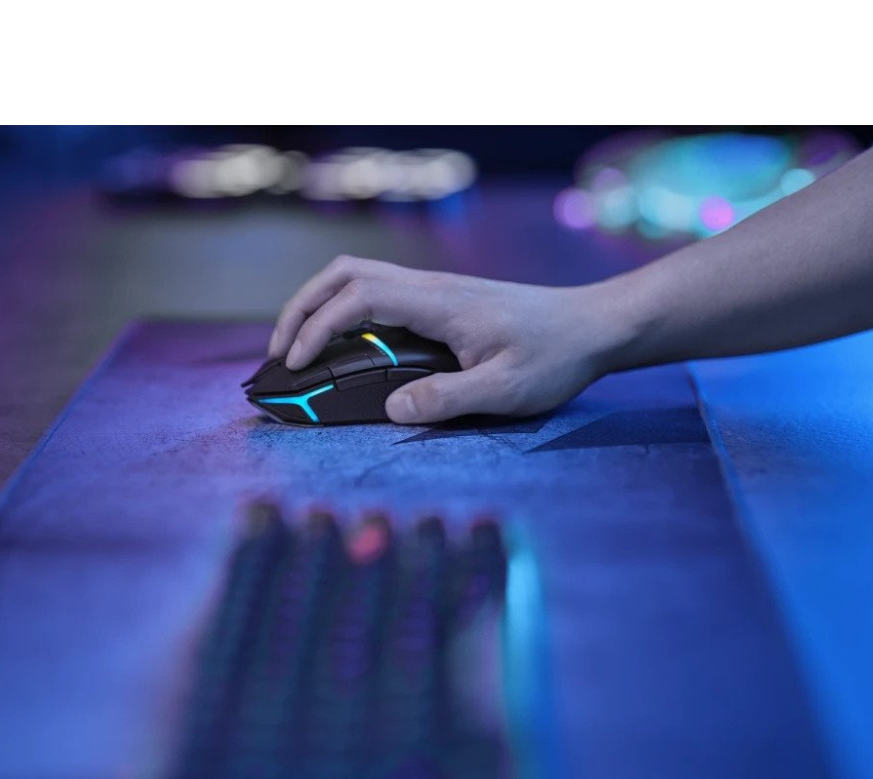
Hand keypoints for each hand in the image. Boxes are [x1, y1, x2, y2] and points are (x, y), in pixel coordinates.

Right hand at [268, 256, 626, 423]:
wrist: (592, 326)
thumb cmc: (555, 356)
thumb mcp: (506, 390)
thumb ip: (447, 399)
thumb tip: (391, 411)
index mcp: (438, 303)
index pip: (358, 297)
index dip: (316, 327)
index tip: (297, 365)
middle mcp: (430, 286)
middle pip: (344, 273)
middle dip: (301, 307)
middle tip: (280, 353)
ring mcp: (435, 289)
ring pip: (358, 277)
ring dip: (320, 305)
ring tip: (300, 347)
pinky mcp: (442, 300)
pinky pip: (378, 292)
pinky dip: (346, 310)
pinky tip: (346, 344)